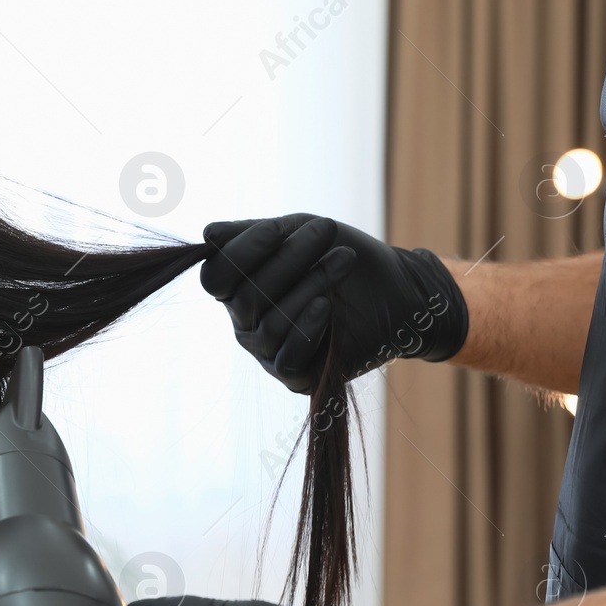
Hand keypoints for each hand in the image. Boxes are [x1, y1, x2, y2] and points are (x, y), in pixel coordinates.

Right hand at [199, 214, 468, 393]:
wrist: (397, 289)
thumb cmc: (341, 256)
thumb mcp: (297, 232)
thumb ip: (252, 233)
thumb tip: (208, 233)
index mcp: (239, 288)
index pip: (216, 277)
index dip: (242, 253)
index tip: (279, 230)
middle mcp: (246, 322)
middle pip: (244, 298)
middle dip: (288, 260)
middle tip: (326, 231)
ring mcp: (268, 350)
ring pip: (269, 326)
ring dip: (310, 286)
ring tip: (344, 260)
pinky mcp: (295, 375)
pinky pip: (286, 358)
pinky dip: (307, 329)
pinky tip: (328, 306)